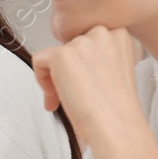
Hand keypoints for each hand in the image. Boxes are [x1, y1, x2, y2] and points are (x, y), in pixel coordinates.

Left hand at [31, 26, 144, 148]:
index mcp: (119, 34)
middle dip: (68, 69)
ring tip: (67, 99)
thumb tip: (73, 59)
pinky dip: (41, 79)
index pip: (87, 41)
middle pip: (70, 45)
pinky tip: (56, 98)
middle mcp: (102, 32)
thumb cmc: (117, 106)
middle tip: (74, 94)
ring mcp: (81, 42)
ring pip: (54, 53)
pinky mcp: (61, 54)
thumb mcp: (113, 69)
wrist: (115, 126)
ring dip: (55, 76)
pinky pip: (39, 60)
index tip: (86, 83)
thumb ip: (97, 56)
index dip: (82, 63)